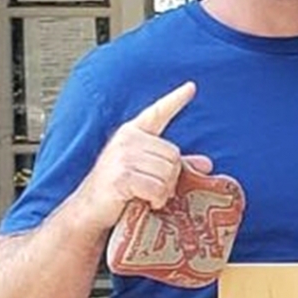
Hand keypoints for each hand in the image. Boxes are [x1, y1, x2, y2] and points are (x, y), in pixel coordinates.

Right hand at [76, 81, 211, 232]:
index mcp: (132, 132)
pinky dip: (156, 200)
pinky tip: (145, 202)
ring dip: (164, 191)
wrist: (90, 210)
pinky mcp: (122, 176)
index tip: (191, 87)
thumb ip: (175, 165)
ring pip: (168, 172)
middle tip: (156, 190)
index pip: (158, 112)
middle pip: (174, 154)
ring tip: (148, 197)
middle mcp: (127, 139)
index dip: (176, 100)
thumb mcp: (147, 173)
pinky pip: (157, 188)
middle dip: (171, 177)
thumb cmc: (119, 191)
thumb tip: (207, 164)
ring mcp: (123, 156)